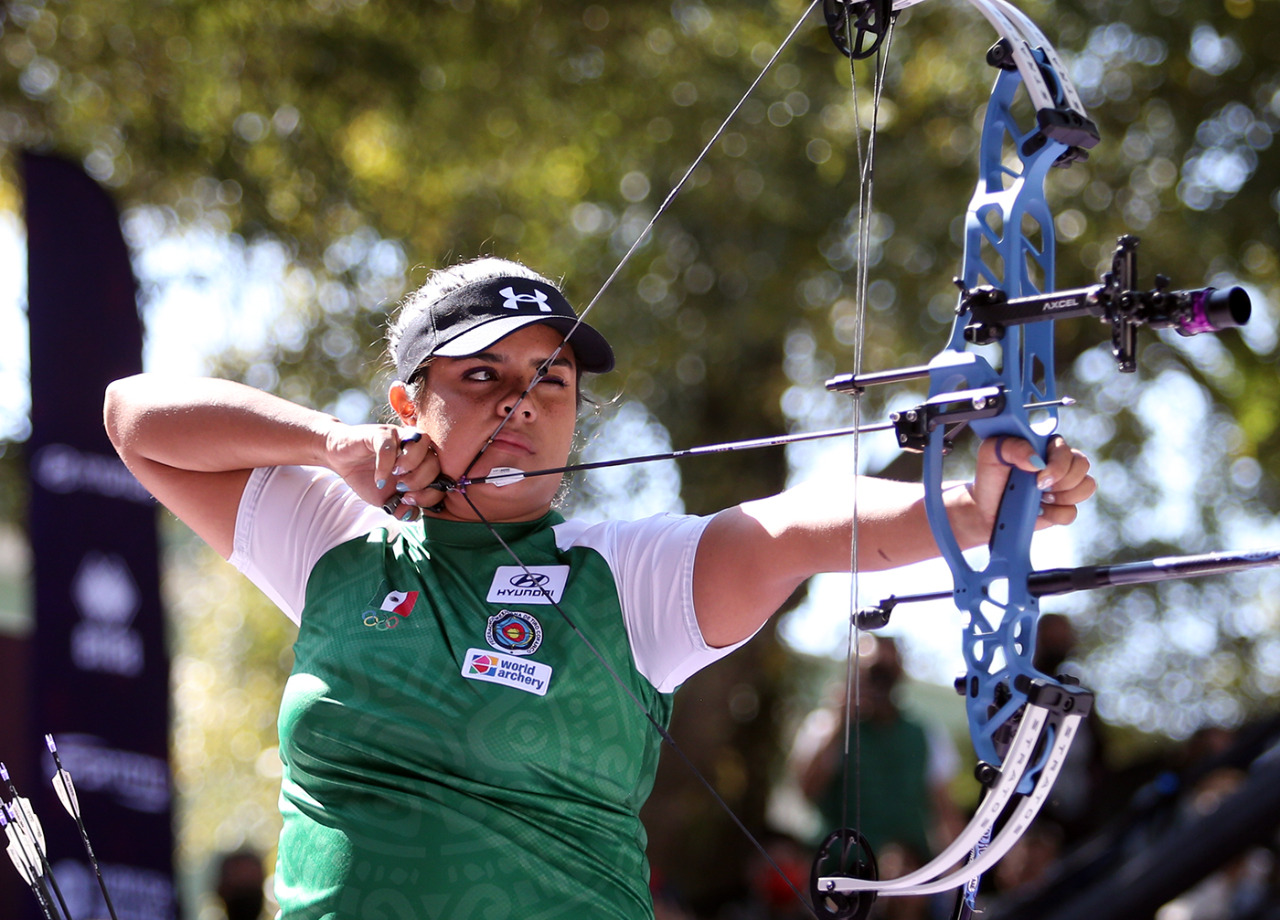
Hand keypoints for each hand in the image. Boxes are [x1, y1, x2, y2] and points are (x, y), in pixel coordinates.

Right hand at [323, 424, 441, 520]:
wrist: (341, 459)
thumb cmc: (367, 477)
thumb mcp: (386, 499)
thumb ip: (401, 508)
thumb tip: (412, 514)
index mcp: (422, 463)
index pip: (441, 476)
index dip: (431, 494)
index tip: (410, 502)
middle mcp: (415, 447)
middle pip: (435, 461)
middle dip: (421, 482)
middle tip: (402, 490)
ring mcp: (399, 436)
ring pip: (421, 444)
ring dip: (411, 468)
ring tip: (396, 479)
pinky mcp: (380, 432)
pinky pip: (391, 446)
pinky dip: (386, 466)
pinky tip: (378, 479)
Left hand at [966, 434, 1094, 539]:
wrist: (986, 508)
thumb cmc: (990, 476)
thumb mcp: (990, 454)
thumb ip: (1012, 447)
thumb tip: (1036, 460)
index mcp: (1045, 444)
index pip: (1066, 448)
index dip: (1057, 465)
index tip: (1038, 477)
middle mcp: (1060, 462)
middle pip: (1082, 466)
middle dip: (1062, 481)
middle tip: (1039, 487)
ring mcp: (1065, 485)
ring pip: (1087, 486)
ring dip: (1062, 496)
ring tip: (1040, 498)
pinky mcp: (1063, 507)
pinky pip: (1072, 512)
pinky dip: (1054, 514)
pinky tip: (1039, 510)